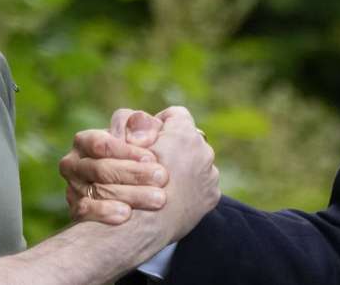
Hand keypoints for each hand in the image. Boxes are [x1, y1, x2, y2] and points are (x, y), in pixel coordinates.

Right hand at [60, 109, 166, 223]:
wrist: (139, 192)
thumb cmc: (140, 155)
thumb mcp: (144, 135)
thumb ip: (144, 126)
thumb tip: (140, 137)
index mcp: (85, 141)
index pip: (101, 143)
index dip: (127, 150)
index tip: (152, 157)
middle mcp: (73, 164)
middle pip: (100, 168)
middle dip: (133, 173)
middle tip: (162, 178)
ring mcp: (73, 188)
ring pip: (97, 191)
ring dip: (130, 194)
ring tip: (157, 199)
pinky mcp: (76, 212)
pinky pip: (86, 212)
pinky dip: (105, 212)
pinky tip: (127, 214)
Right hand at [139, 106, 220, 242]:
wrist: (145, 223)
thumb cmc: (131, 183)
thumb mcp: (127, 147)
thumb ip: (138, 128)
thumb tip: (144, 118)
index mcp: (184, 133)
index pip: (176, 114)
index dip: (161, 122)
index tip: (150, 136)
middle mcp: (203, 150)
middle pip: (189, 140)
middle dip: (176, 147)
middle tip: (155, 162)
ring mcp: (210, 174)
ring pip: (198, 163)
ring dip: (185, 169)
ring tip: (163, 182)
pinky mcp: (212, 195)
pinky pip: (203, 185)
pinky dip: (191, 189)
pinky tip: (173, 197)